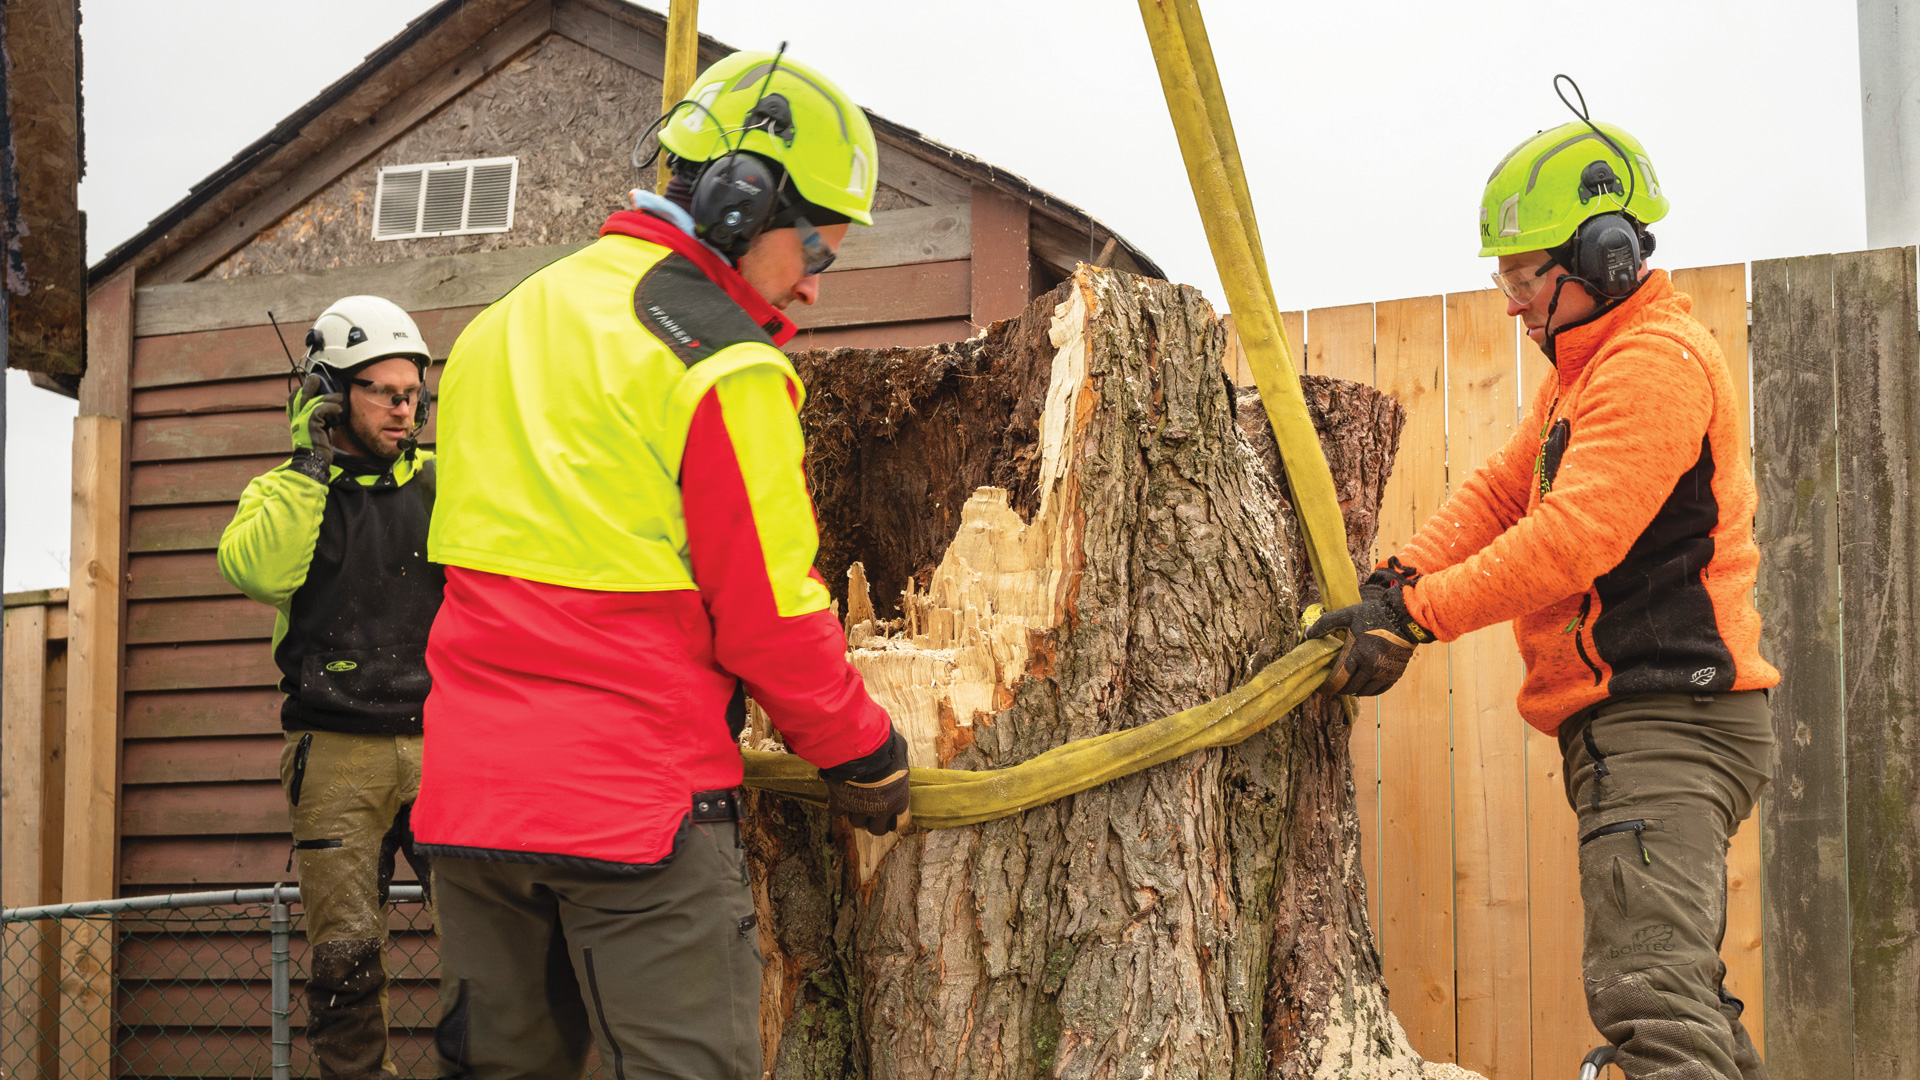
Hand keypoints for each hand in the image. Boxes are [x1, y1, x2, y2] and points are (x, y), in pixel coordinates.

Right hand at [288, 374, 343, 466]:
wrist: (313, 463)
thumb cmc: (316, 450)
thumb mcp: (314, 433)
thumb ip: (317, 422)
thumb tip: (328, 414)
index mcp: (295, 421)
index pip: (291, 401)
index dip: (298, 391)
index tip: (309, 387)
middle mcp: (296, 419)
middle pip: (298, 395)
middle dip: (308, 384)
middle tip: (317, 379)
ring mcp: (302, 421)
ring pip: (312, 400)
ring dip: (328, 396)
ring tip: (339, 397)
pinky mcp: (311, 424)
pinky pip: (321, 408)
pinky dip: (331, 406)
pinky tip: (339, 410)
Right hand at [824, 729, 911, 835]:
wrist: (861, 747)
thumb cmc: (885, 747)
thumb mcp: (900, 754)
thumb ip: (899, 764)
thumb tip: (896, 757)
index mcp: (899, 799)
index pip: (900, 824)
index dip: (894, 819)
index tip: (890, 814)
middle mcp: (880, 809)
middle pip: (876, 830)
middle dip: (873, 821)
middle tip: (870, 809)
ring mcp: (859, 807)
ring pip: (856, 822)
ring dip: (856, 813)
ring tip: (855, 799)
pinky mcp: (839, 801)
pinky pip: (836, 812)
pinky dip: (837, 806)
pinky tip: (840, 796)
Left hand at [1305, 560, 1432, 696]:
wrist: (1404, 618)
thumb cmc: (1374, 615)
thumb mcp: (1348, 615)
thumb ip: (1327, 623)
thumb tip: (1309, 634)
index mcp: (1358, 653)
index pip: (1339, 677)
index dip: (1328, 685)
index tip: (1321, 687)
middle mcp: (1371, 666)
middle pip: (1351, 687)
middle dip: (1339, 690)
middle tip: (1331, 689)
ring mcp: (1384, 672)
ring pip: (1365, 691)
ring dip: (1354, 691)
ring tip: (1345, 688)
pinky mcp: (1395, 673)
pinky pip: (1379, 690)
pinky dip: (1369, 691)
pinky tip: (1362, 687)